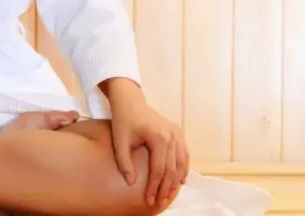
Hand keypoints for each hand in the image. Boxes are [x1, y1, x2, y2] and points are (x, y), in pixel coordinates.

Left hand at [110, 93, 188, 207]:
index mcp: (158, 137)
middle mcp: (172, 135)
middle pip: (171, 169)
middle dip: (165, 188)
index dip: (154, 187)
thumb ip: (124, 162)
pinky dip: (184, 168)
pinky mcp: (178, 132)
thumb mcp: (119, 141)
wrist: (130, 102)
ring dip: (176, 181)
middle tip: (159, 202)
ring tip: (169, 195)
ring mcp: (177, 133)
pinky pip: (184, 154)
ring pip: (181, 163)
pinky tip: (181, 181)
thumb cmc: (123, 121)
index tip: (149, 200)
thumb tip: (130, 183)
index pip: (158, 169)